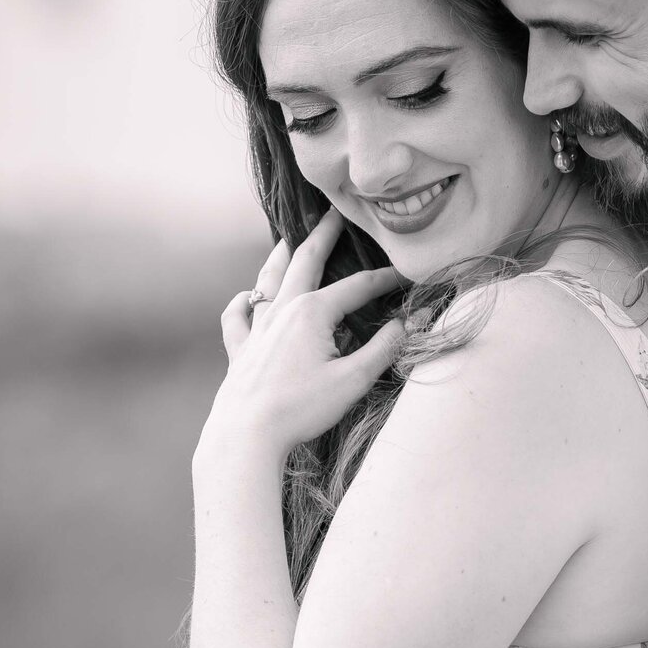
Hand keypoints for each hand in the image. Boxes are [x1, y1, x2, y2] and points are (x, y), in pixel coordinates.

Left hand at [207, 209, 404, 456]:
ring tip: (288, 241)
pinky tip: (248, 298)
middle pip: (305, 261)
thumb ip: (385, 347)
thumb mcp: (353, 380)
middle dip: (323, 235)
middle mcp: (282, 309)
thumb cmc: (301, 409)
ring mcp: (257, 327)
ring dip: (281, 257)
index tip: (406, 272)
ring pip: (268, 280)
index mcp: (312, 311)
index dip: (384, 278)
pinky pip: (237, 315)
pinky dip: (244, 301)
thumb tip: (409, 321)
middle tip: (335, 213)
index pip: (357, 286)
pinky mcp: (240, 349)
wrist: (246, 434)